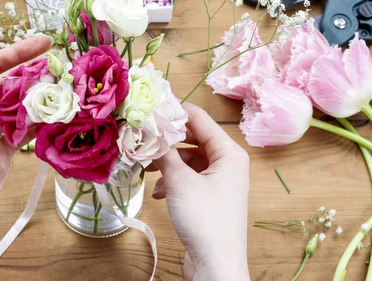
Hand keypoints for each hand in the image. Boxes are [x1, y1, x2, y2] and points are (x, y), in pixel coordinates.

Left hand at [0, 34, 51, 223]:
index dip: (19, 52)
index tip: (45, 43)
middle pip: (7, 85)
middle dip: (32, 73)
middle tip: (59, 64)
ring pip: (18, 108)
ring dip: (38, 98)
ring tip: (62, 87)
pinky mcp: (3, 153)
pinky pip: (24, 133)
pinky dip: (38, 123)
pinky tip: (56, 114)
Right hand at [152, 103, 249, 280]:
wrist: (216, 265)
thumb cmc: (205, 220)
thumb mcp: (179, 181)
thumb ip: (164, 151)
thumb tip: (149, 128)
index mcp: (229, 152)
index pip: (199, 118)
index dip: (173, 110)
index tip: (148, 106)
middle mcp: (227, 162)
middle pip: (193, 138)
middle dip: (167, 138)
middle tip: (142, 136)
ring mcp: (220, 181)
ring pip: (189, 159)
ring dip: (167, 161)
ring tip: (147, 166)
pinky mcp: (210, 198)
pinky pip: (189, 177)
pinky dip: (173, 180)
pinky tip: (158, 191)